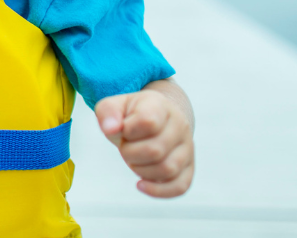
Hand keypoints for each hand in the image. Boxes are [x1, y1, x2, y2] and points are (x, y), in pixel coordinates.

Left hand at [94, 79, 194, 196]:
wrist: (158, 117)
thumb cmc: (132, 114)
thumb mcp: (115, 106)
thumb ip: (108, 113)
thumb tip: (110, 129)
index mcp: (160, 106)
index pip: (148, 121)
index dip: (127, 130)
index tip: (123, 129)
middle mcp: (180, 125)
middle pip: (155, 150)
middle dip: (130, 154)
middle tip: (125, 147)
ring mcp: (187, 147)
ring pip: (168, 169)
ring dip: (141, 170)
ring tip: (134, 160)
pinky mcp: (188, 167)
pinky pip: (180, 186)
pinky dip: (158, 190)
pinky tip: (140, 184)